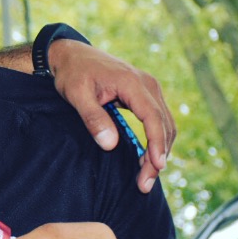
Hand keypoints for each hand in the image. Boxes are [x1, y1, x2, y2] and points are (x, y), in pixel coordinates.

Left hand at [48, 39, 174, 193]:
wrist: (72, 54)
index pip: (152, 117)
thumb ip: (93, 118)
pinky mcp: (146, 94)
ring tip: (146, 177)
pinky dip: (156, 140)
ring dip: (160, 150)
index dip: (156, 143)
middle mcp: (148, 84)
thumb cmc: (73, 73)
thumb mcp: (76, 94)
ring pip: (165, 124)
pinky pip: (158, 119)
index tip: (156, 165)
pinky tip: (146, 159)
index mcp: (133, 83)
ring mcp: (149, 88)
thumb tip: (110, 144)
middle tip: (145, 184)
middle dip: (158, 155)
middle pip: (163, 124)